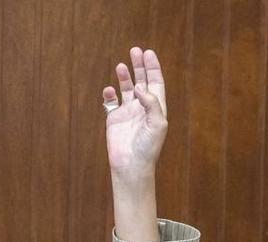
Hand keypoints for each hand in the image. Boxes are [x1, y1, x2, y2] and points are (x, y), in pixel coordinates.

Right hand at [103, 48, 167, 182]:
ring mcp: (128, 113)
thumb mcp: (157, 123)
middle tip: (135, 50)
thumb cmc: (148, 147)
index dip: (152, 67)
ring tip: (121, 66)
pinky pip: (111, 102)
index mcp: (156, 108)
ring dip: (124, 76)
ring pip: (126, 88)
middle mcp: (142, 108)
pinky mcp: (114, 119)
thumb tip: (139, 86)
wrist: (131, 165)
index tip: (148, 53)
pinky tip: (109, 89)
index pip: (155, 82)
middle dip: (139, 66)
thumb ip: (151, 102)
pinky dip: (109, 93)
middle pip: (142, 81)